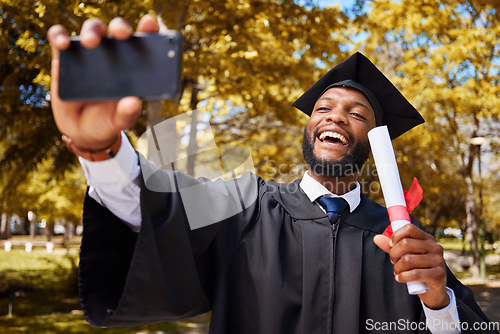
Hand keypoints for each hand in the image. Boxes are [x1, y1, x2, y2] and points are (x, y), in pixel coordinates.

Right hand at [47, 15, 158, 149]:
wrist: (83, 132)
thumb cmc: (108, 122)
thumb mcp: (119, 121)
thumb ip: (127, 114)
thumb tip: (134, 103)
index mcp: (133, 66)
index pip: (143, 42)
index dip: (148, 29)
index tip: (149, 23)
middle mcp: (112, 55)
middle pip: (116, 30)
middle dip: (120, 26)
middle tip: (121, 34)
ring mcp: (88, 55)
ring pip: (91, 29)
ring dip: (92, 31)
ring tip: (90, 42)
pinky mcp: (65, 59)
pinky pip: (59, 39)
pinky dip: (59, 36)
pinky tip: (63, 44)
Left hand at [374, 224, 448, 309]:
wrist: (433, 290)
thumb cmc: (417, 268)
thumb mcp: (405, 255)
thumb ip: (392, 247)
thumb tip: (376, 238)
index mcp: (427, 239)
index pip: (409, 228)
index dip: (396, 235)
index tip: (391, 245)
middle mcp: (435, 247)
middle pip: (406, 243)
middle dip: (393, 254)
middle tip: (393, 261)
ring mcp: (438, 260)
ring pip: (408, 260)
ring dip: (397, 268)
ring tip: (397, 272)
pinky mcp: (438, 274)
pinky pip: (414, 274)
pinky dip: (402, 277)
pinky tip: (400, 278)